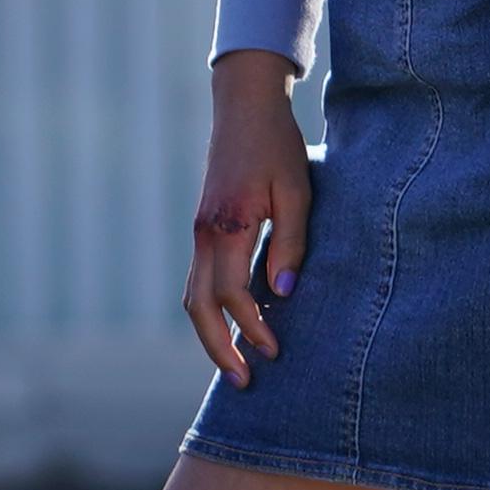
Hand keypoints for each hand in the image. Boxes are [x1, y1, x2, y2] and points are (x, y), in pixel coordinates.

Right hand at [184, 49, 311, 385]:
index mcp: (226, 226)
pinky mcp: (204, 229)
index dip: (253, 328)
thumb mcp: (296, 191)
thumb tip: (284, 296)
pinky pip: (199, 281)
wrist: (244, 107)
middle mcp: (204, 234)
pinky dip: (211, 311)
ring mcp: (199, 232)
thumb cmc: (277, 146)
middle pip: (199, 307)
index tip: (277, 351)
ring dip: (211, 335)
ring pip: (192, 297)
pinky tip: (233, 325)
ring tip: (237, 364)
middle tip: (244, 383)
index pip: (232, 294)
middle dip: (218, 349)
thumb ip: (290, 244)